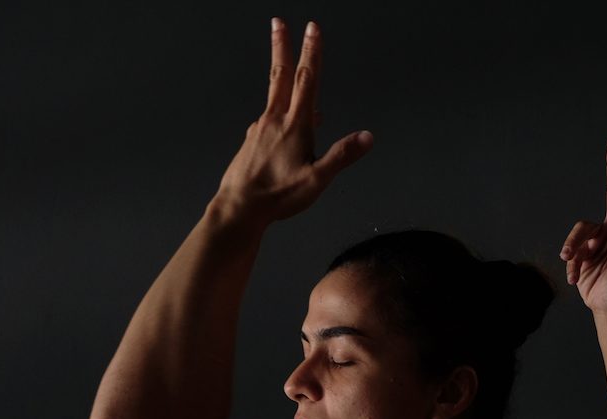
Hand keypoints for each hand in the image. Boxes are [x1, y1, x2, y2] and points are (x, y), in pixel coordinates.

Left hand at [216, 19, 373, 223]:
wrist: (240, 207)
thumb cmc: (278, 196)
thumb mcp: (317, 180)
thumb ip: (342, 156)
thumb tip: (366, 137)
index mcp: (295, 126)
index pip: (307, 81)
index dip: (311, 53)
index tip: (312, 29)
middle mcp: (274, 121)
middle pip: (280, 76)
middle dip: (282, 47)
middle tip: (278, 23)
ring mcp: (259, 130)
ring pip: (273, 97)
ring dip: (280, 78)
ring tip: (289, 73)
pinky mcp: (250, 142)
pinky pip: (267, 121)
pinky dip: (276, 114)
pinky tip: (279, 126)